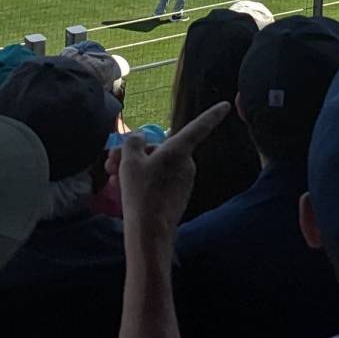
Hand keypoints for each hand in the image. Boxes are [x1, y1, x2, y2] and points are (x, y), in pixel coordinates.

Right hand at [118, 101, 228, 237]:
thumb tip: (139, 138)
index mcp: (179, 150)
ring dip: (135, 168)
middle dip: (135, 154)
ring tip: (113, 177)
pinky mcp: (178, 196)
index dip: (212, 114)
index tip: (226, 104)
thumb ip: (134, 142)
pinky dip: (143, 181)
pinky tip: (123, 188)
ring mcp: (184, 181)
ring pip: (157, 165)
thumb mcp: (129, 161)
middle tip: (112, 163)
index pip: (199, 127)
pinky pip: (159, 180)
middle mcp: (186, 163)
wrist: (149, 233)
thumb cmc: (140, 192)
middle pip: (160, 149)